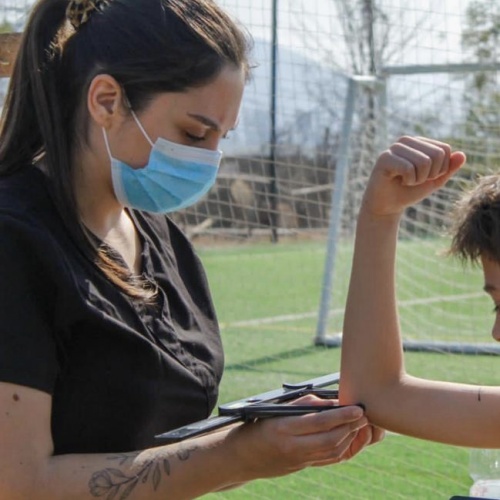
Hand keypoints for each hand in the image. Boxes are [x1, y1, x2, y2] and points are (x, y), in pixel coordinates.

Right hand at [226, 401, 368, 479]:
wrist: (241, 457)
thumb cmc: (257, 426)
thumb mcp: (276, 410)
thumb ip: (303, 405)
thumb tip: (330, 402)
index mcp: (284, 429)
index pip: (320, 423)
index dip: (342, 415)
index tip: (357, 408)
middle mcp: (293, 447)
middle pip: (331, 439)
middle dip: (351, 427)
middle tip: (363, 414)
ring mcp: (299, 461)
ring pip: (333, 452)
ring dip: (350, 437)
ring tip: (359, 424)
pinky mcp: (302, 467)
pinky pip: (328, 460)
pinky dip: (342, 448)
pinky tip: (348, 437)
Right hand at [362, 136, 466, 217]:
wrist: (387, 206)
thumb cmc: (409, 192)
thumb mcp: (434, 181)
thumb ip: (449, 168)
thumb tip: (462, 154)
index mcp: (419, 142)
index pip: (444, 150)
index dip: (440, 170)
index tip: (424, 177)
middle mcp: (407, 140)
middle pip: (437, 155)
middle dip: (429, 175)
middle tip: (414, 180)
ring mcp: (395, 147)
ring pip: (424, 162)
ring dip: (418, 179)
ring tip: (405, 181)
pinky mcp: (384, 157)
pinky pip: (409, 168)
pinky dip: (408, 181)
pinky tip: (397, 181)